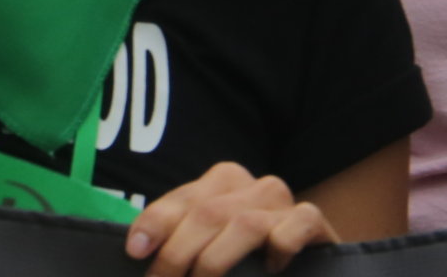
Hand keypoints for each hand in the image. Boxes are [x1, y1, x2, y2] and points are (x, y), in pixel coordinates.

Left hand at [125, 162, 332, 274]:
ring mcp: (283, 201)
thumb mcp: (213, 241)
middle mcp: (252, 185)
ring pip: (243, 224)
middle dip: (178, 253)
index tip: (134, 252)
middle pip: (206, 214)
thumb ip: (184, 239)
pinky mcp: (312, 220)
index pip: (180, 200)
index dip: (154, 224)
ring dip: (215, 260)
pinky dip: (280, 247)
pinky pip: (295, 226)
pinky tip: (270, 269)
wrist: (311, 258)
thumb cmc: (251, 253)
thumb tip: (139, 253)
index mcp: (222, 180)